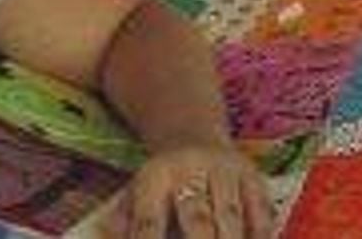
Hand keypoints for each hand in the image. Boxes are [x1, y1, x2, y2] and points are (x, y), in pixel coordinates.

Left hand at [101, 146, 274, 237]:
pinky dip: (259, 236)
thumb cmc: (160, 180)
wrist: (191, 131)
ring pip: (230, 217)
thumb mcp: (134, 193)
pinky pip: (260, 215)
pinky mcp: (253, 178)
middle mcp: (190, 171)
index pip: (149, 222)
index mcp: (155, 178)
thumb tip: (101, 236)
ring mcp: (224, 173)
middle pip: (195, 219)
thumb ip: (121, 222)